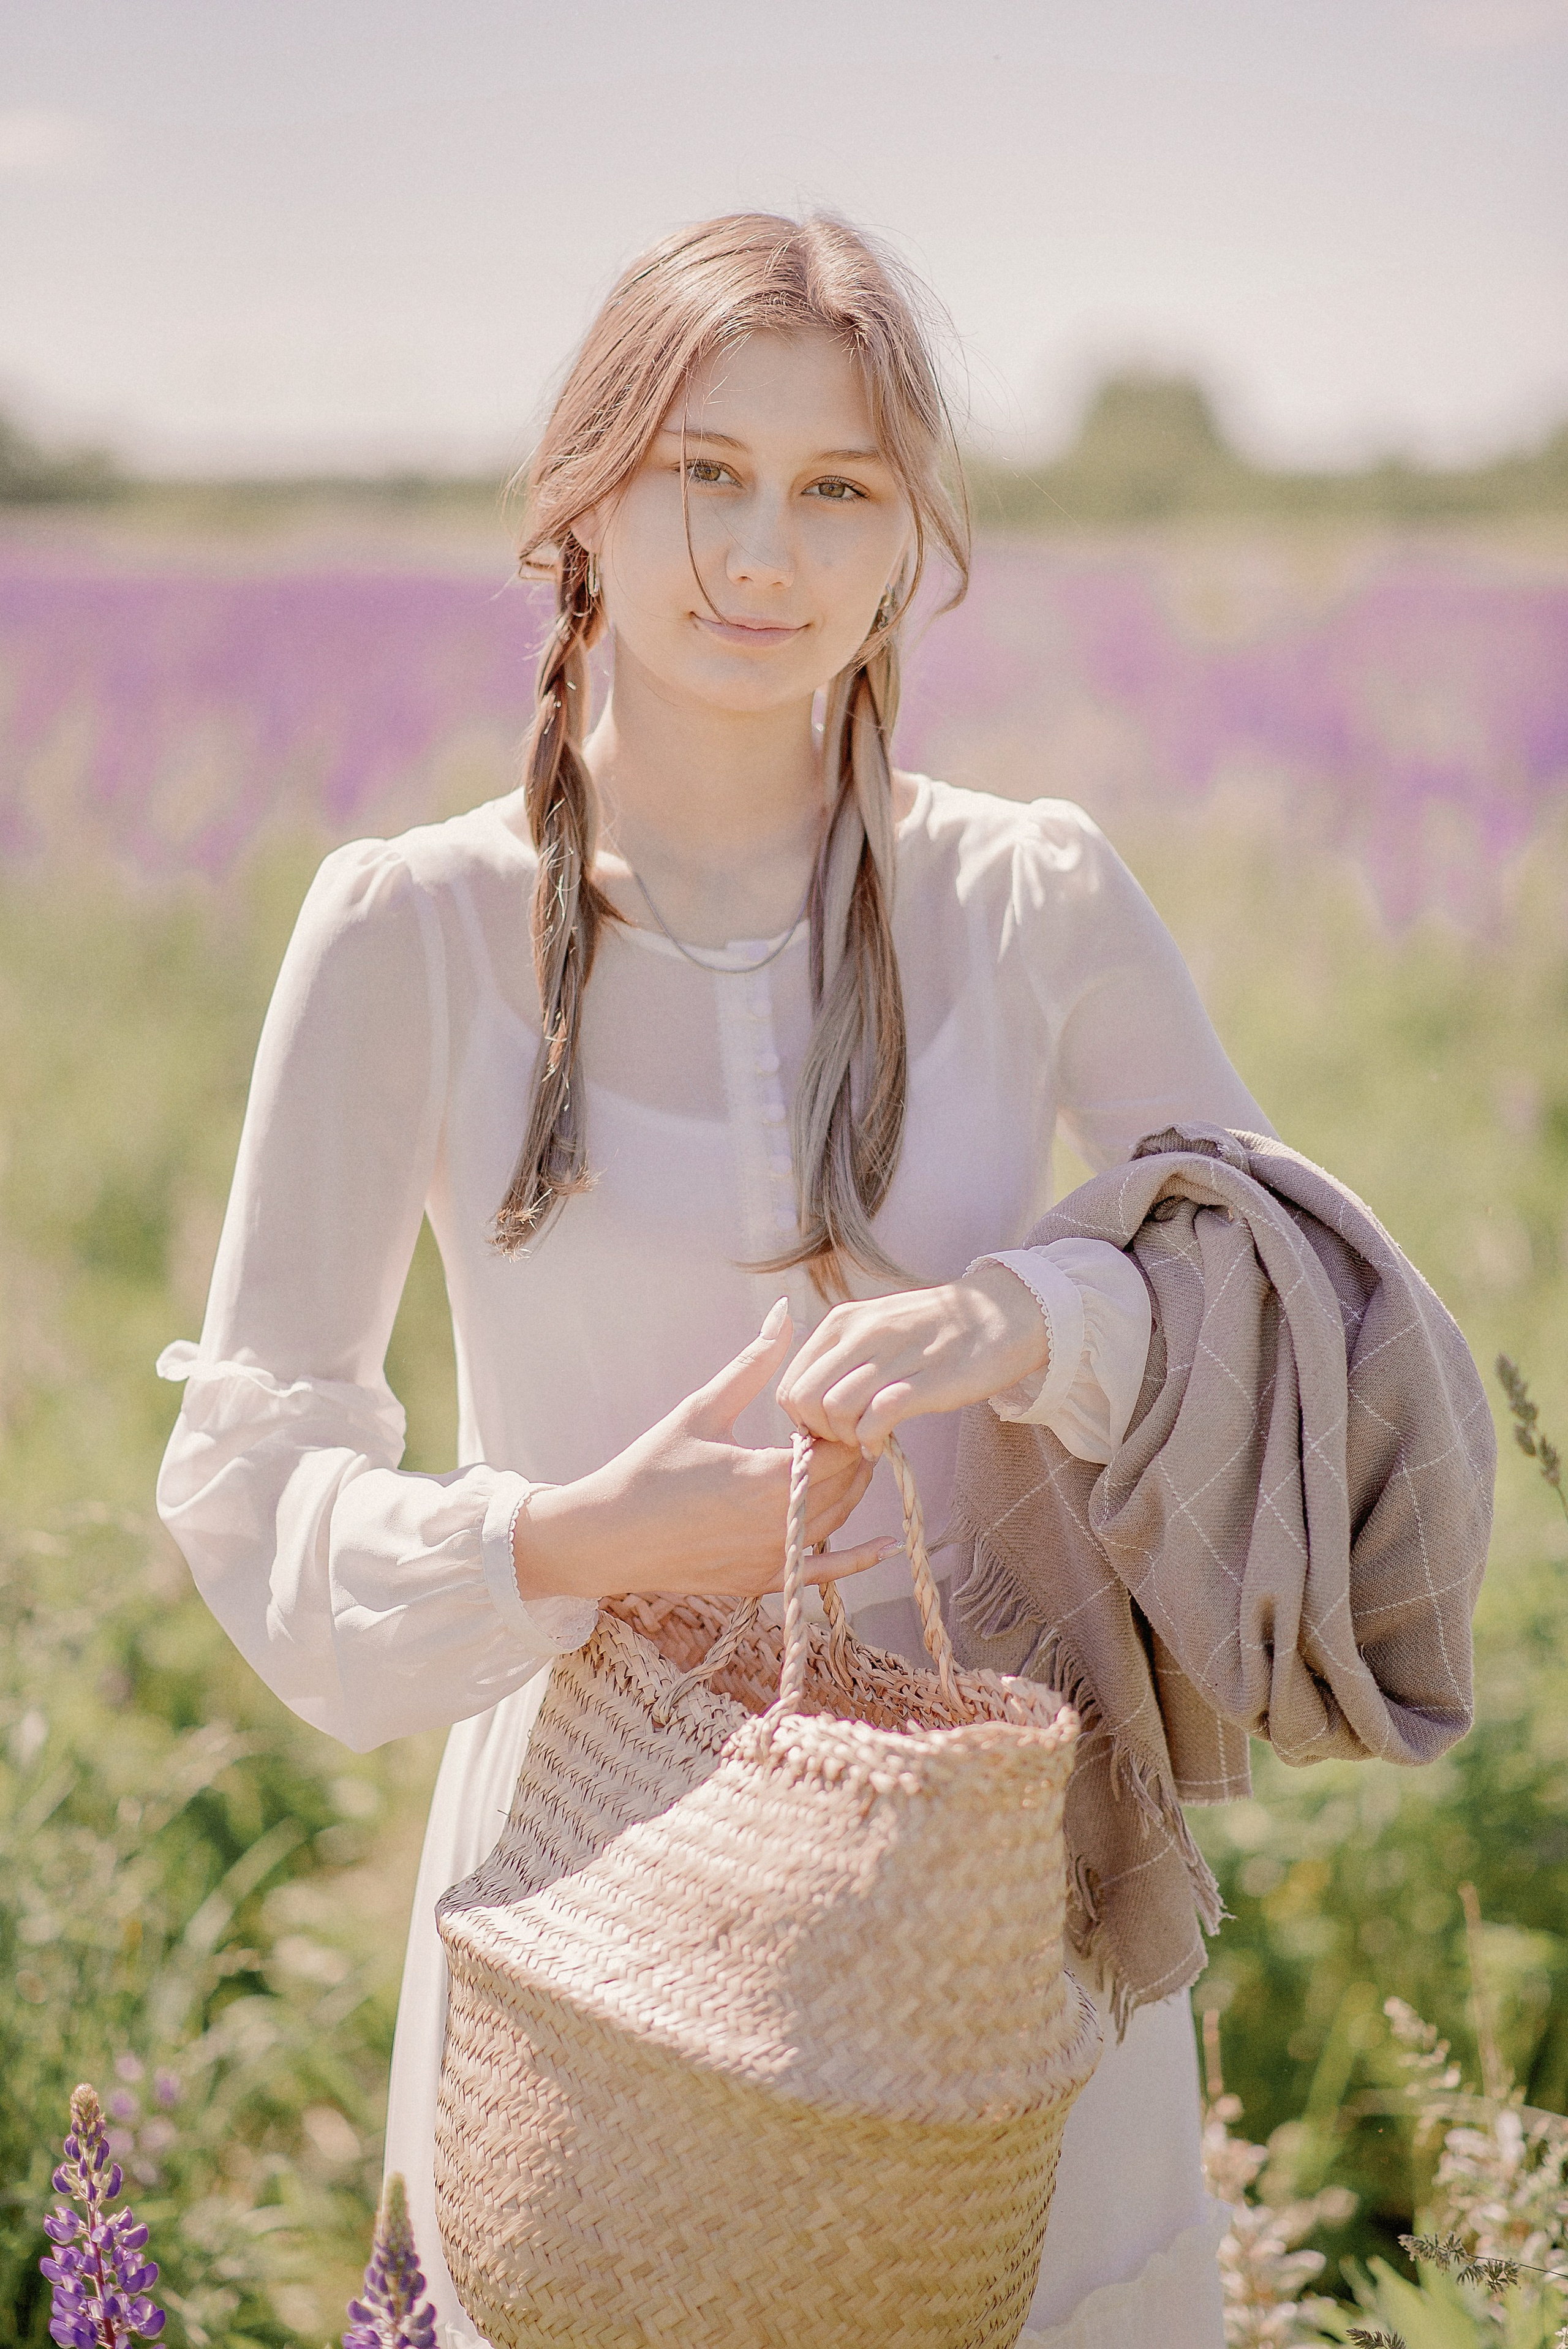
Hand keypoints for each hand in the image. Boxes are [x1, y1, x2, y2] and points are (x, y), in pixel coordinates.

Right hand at [513, 1300, 894, 1604]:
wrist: (607, 1537)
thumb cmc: (650, 1468)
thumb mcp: (702, 1409)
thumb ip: (753, 1363)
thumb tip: (785, 1311)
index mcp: (768, 1478)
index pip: (842, 1447)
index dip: (846, 1423)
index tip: (830, 1406)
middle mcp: (780, 1524)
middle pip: (847, 1483)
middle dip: (851, 1451)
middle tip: (840, 1426)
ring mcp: (774, 1558)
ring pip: (838, 1519)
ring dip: (848, 1489)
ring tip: (842, 1458)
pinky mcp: (764, 1581)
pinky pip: (824, 1571)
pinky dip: (857, 1559)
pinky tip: (885, 1544)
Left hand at [774, 1263, 1050, 1454]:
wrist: (1004, 1311)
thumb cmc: (937, 1328)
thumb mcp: (878, 1326)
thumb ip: (843, 1356)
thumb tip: (814, 1400)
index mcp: (844, 1321)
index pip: (792, 1380)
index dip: (801, 1416)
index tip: (826, 1427)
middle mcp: (862, 1333)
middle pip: (805, 1399)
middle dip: (818, 1432)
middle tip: (844, 1439)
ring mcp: (896, 1355)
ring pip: (835, 1409)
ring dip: (845, 1438)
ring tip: (865, 1440)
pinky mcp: (929, 1380)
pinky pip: (877, 1416)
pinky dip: (871, 1440)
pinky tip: (881, 1444)